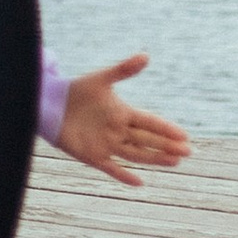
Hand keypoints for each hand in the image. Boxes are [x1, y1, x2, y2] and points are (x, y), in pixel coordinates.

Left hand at [56, 56, 188, 188]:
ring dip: (154, 158)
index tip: (184, 135)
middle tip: (188, 151)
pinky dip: (124, 175)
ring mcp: (107, 144)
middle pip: (148, 140)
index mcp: (123, 113)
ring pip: (136, 154)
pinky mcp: (92, 156)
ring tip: (175, 162)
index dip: (167, 129)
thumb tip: (146, 55)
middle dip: (167, 146)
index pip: (150, 122)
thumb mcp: (101, 79)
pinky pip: (111, 168)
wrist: (50, 104)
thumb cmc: (77, 90)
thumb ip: (123, 70)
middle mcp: (119, 131)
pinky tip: (140, 182)